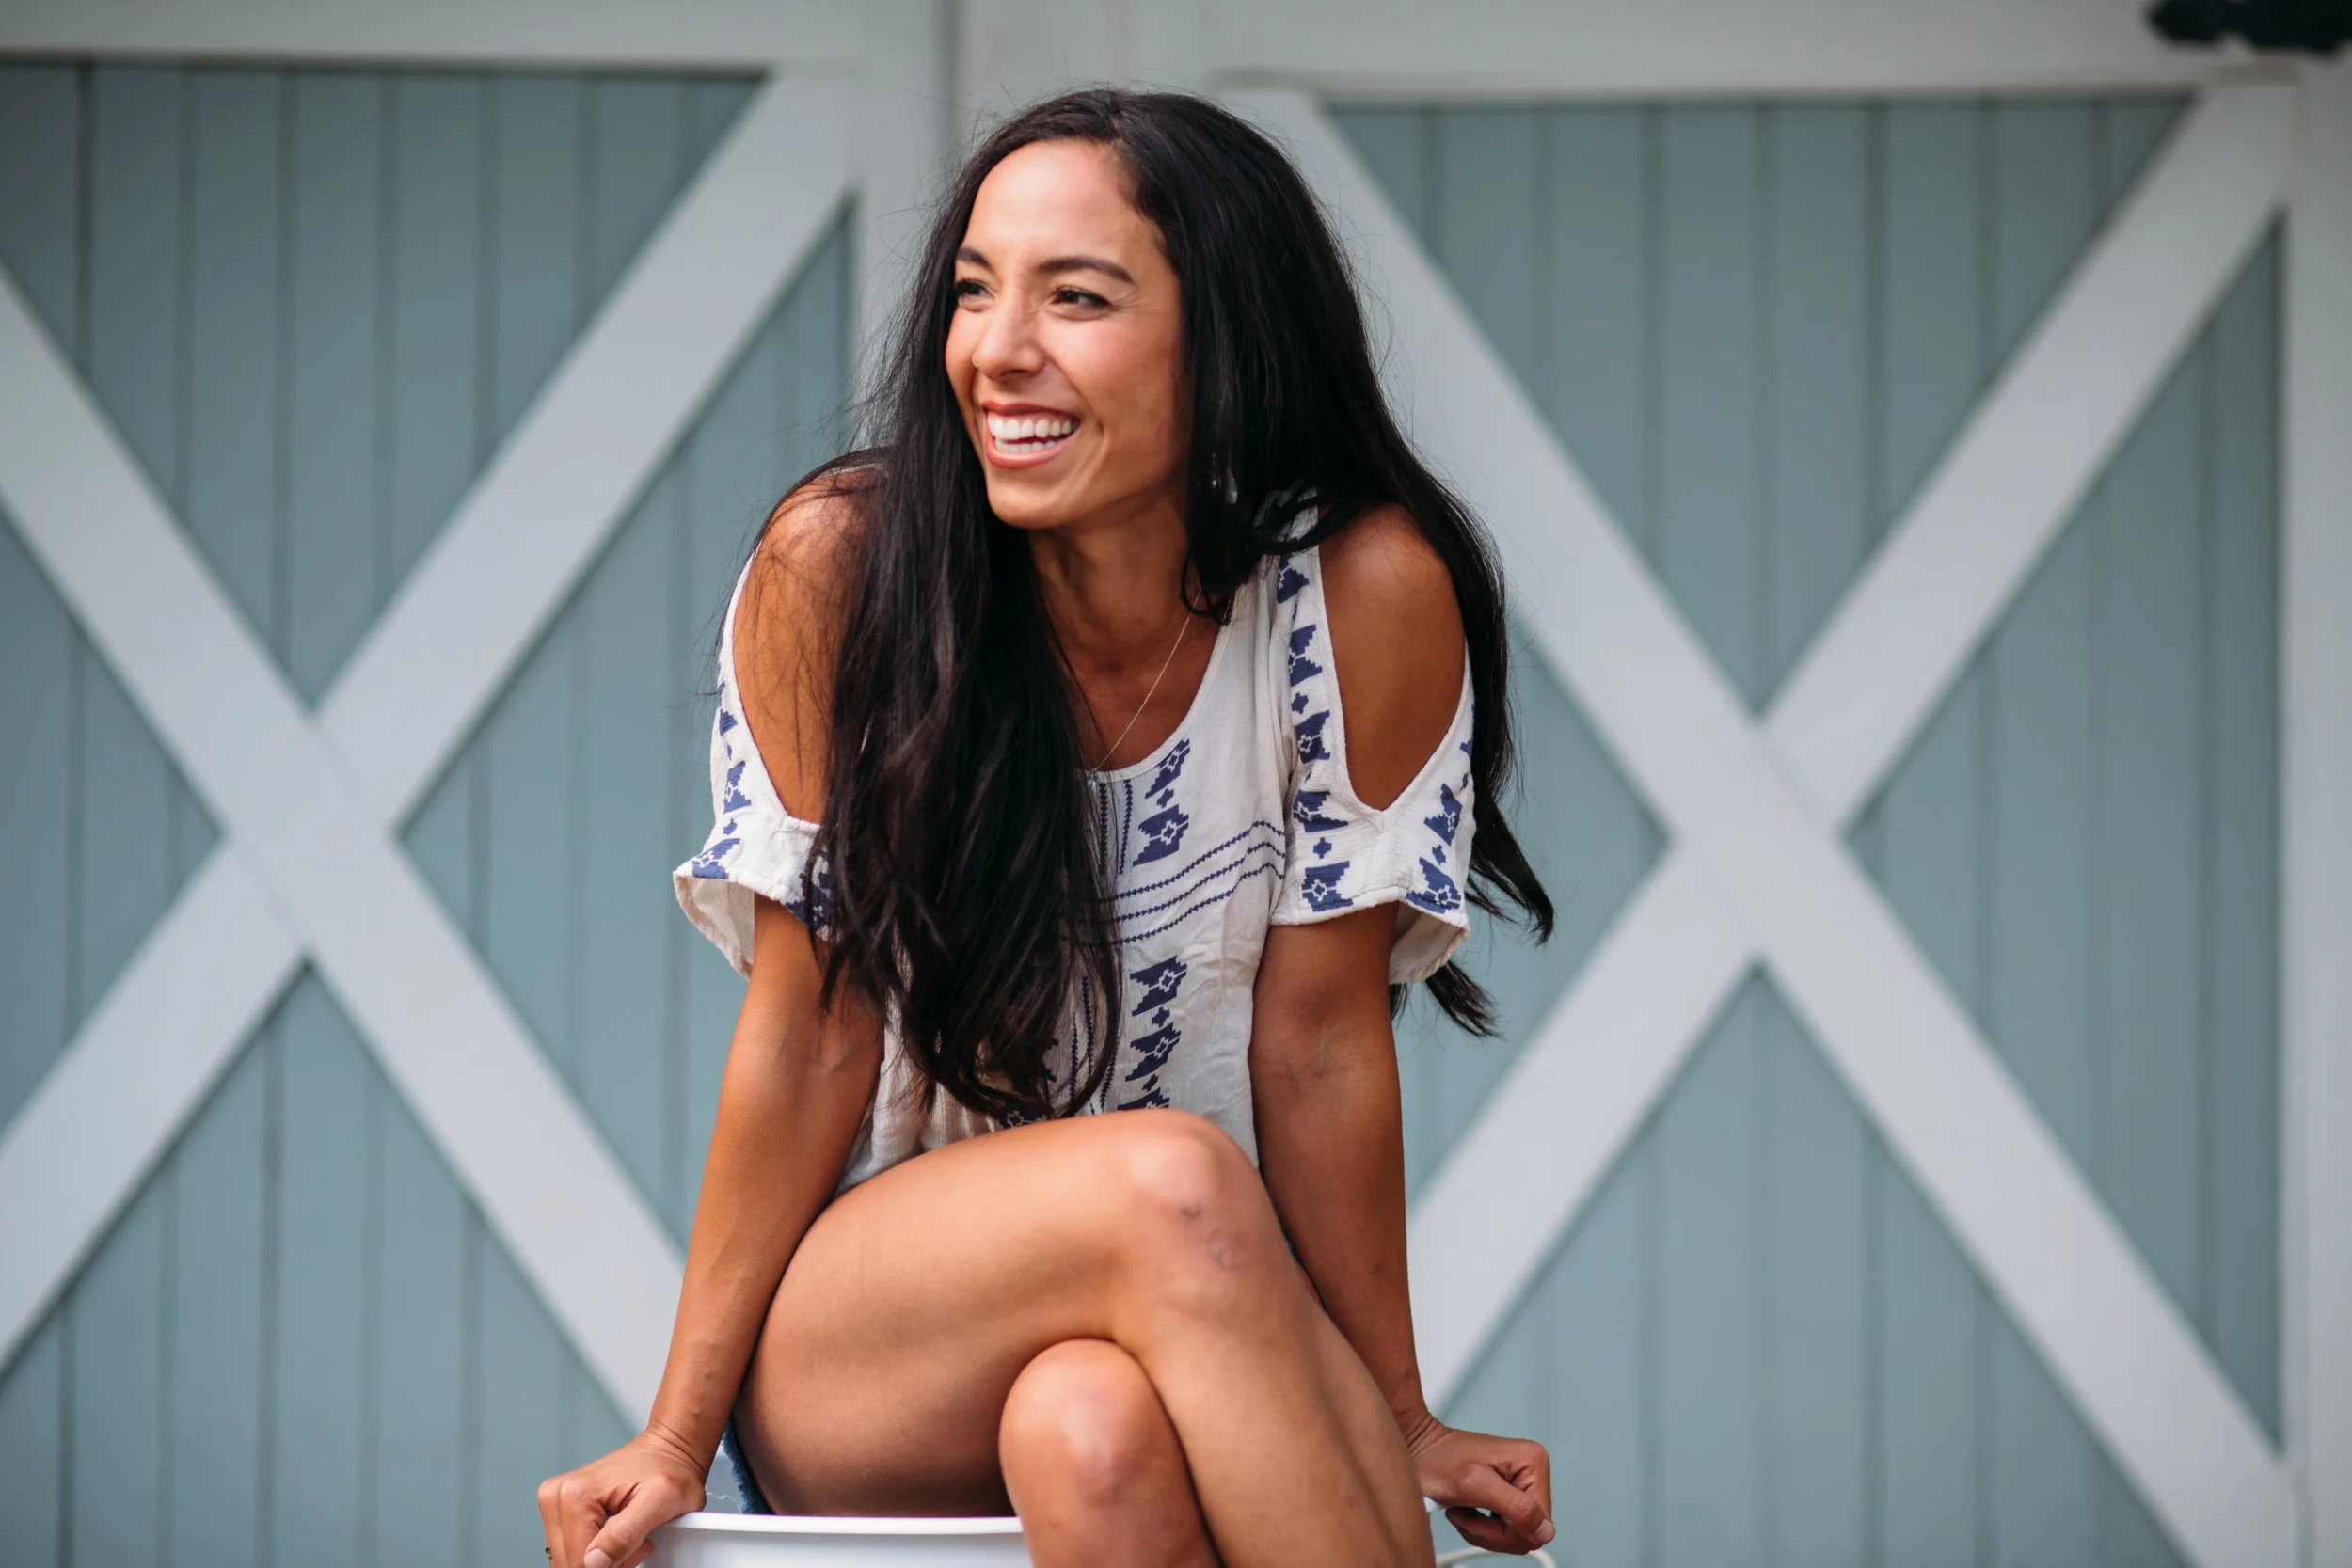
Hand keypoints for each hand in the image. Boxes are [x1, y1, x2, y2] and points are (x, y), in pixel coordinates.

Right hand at [537, 1425, 707, 1567]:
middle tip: (637, 1541)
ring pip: (571, 1559)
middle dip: (608, 1563)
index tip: (638, 1548)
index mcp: (574, 1495)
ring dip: (603, 1560)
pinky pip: (573, 1549)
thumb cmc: (669, 1468)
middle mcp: (556, 1496)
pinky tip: (618, 1535)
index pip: (579, 1563)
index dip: (613, 1567)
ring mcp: (556, 1503)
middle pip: (571, 1562)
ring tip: (631, 1535)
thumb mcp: (661, 1501)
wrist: (667, 1450)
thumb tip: (594, 1562)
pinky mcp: (562, 1510)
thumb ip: (626, 1534)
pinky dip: (598, 1552)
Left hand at [1400, 1409, 1554, 1555]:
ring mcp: (1522, 1480)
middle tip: (1465, 1512)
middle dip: (1491, 1532)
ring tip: (1462, 1508)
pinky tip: (1466, 1508)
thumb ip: (1515, 1508)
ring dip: (1483, 1530)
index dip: (1504, 1533)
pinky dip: (1481, 1526)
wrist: (1417, 1447)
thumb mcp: (1474, 1485)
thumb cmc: (1436, 1460)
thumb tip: (1546, 1532)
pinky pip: (1504, 1527)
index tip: (1474, 1514)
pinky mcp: (1509, 1490)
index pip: (1537, 1526)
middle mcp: (1533, 1470)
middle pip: (1527, 1532)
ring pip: (1514, 1533)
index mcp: (1533, 1464)